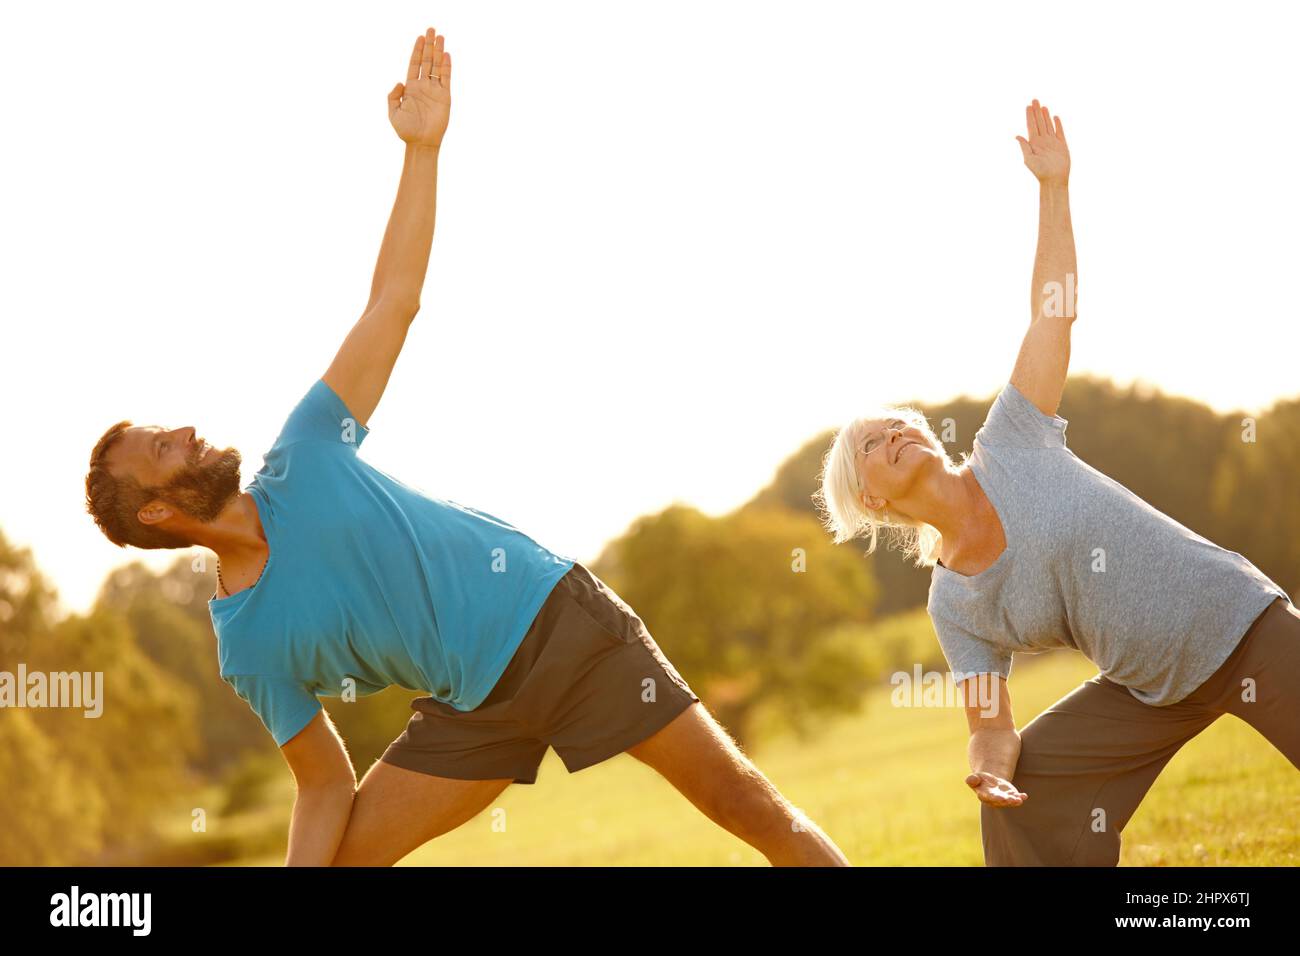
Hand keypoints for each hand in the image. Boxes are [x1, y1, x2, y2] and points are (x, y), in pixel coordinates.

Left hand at [388, 28, 451, 147]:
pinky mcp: (445, 97)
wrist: (421, 143)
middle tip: (431, 29)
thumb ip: (393, 96)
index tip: (420, 37)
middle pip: (427, 61)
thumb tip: (399, 82)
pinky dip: (446, 67)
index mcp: (411, 88)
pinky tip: (446, 55)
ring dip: (438, 51)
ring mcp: (435, 91)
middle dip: (428, 45)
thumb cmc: (406, 130)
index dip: (417, 50)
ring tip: (440, 37)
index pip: (414, 64)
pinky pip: (446, 78)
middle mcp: (423, 86)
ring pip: (437, 66)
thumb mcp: (393, 112)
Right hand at [965, 770, 1028, 806]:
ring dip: (1014, 800)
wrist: (989, 782)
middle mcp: (995, 800)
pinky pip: (1016, 798)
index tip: (1002, 797)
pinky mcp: (1010, 796)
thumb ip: (972, 780)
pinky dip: (1021, 797)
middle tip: (1012, 799)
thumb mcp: (974, 778)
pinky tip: (1025, 796)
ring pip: (1009, 801)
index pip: (990, 797)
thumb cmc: (980, 781)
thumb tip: (972, 779)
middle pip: (1001, 801)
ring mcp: (1004, 799)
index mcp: (984, 796)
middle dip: (1006, 801)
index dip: (996, 798)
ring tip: (1019, 799)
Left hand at [1016, 98, 1068, 185]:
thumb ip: (1024, 147)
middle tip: (1034, 100)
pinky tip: (1055, 117)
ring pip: (1048, 125)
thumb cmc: (1040, 172)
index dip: (1029, 116)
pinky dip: (1057, 124)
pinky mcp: (1062, 144)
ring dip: (1045, 116)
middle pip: (1039, 123)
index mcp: (1033, 143)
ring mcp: (1052, 142)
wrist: (1054, 179)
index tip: (1028, 106)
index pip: (1031, 126)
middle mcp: (1042, 141)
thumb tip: (1017, 136)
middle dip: (1036, 112)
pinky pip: (1059, 131)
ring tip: (1043, 106)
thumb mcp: (1029, 159)